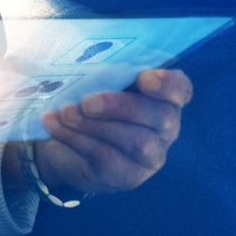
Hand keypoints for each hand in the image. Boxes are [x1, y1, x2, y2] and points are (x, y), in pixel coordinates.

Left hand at [24, 68, 192, 193]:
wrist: (65, 149)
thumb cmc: (88, 106)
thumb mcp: (98, 85)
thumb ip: (105, 74)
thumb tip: (87, 59)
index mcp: (162, 99)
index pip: (181, 90)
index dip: (168, 84)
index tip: (143, 78)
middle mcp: (165, 129)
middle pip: (160, 116)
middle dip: (121, 106)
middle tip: (87, 102)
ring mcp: (150, 157)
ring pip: (135, 141)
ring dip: (95, 125)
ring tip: (65, 113)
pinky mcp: (127, 177)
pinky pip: (106, 156)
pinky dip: (76, 138)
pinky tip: (54, 125)